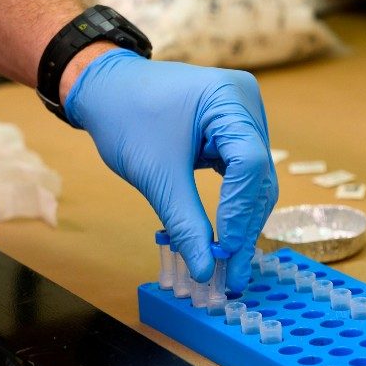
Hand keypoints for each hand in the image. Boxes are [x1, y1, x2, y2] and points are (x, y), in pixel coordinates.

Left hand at [65, 49, 277, 290]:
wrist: (107, 90)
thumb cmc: (125, 117)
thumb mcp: (156, 173)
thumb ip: (185, 221)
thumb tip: (206, 269)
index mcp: (228, 98)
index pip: (250, 163)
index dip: (239, 212)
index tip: (224, 252)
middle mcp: (245, 103)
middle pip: (258, 176)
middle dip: (244, 227)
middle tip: (235, 275)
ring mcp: (242, 115)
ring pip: (254, 180)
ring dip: (241, 221)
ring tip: (230, 264)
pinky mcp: (233, 130)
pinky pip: (241, 173)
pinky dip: (232, 204)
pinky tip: (226, 237)